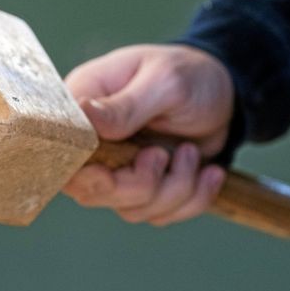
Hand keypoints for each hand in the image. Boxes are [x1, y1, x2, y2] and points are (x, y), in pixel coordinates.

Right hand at [62, 44, 232, 225]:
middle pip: (92, 192)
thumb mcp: (164, 82)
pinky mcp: (145, 189)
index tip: (123, 165)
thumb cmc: (189, 75)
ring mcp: (118, 171)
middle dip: (141, 185)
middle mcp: (93, 145)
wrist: (226, 94)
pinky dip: (192, 199)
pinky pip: (159, 215)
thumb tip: (82, 115)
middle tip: (163, 154)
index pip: (63, 155)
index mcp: (82, 110)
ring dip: (175, 189)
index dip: (87, 173)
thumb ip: (125, 106)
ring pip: (131, 209)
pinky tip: (209, 172)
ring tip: (192, 152)